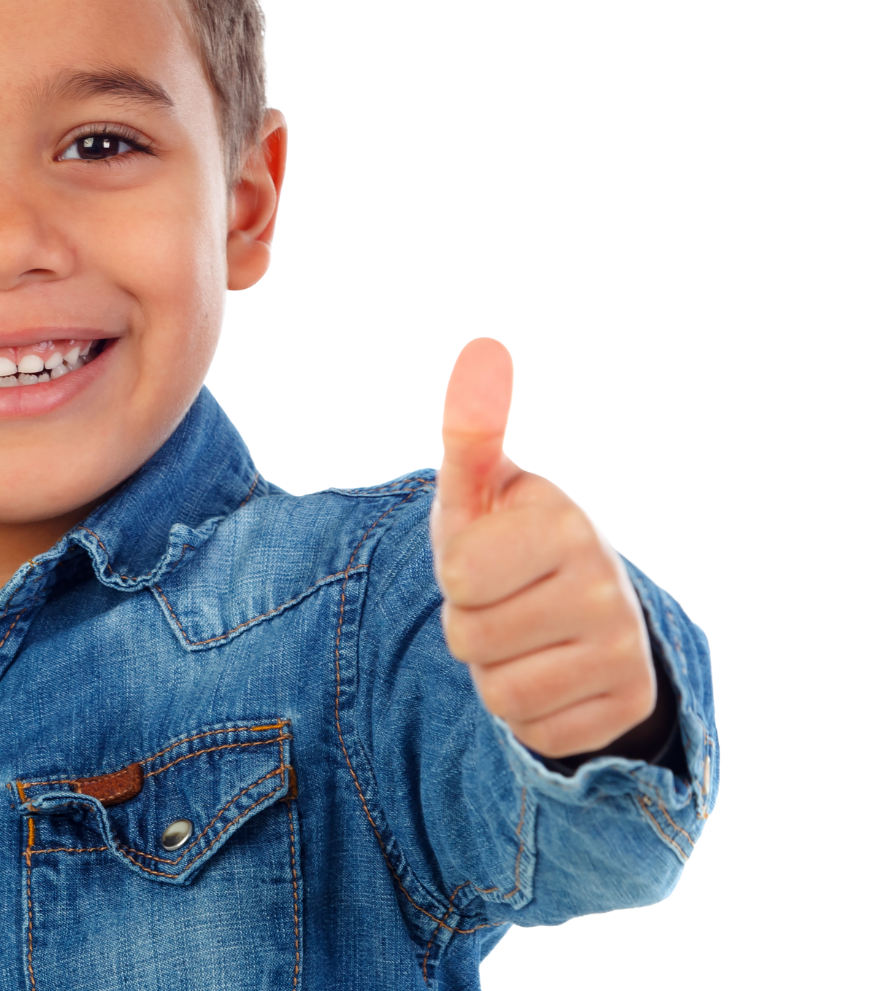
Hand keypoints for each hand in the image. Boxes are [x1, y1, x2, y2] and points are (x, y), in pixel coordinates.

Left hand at [430, 338, 660, 759]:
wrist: (570, 604)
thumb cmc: (507, 537)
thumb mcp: (478, 488)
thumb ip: (471, 426)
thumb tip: (483, 349)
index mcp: (564, 521)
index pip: (455, 577)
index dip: (454, 570)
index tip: (489, 552)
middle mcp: (607, 583)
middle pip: (469, 639)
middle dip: (469, 622)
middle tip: (504, 595)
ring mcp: (626, 648)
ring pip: (500, 694)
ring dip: (494, 669)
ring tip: (524, 630)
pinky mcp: (630, 704)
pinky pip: (536, 733)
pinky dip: (530, 711)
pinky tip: (552, 669)